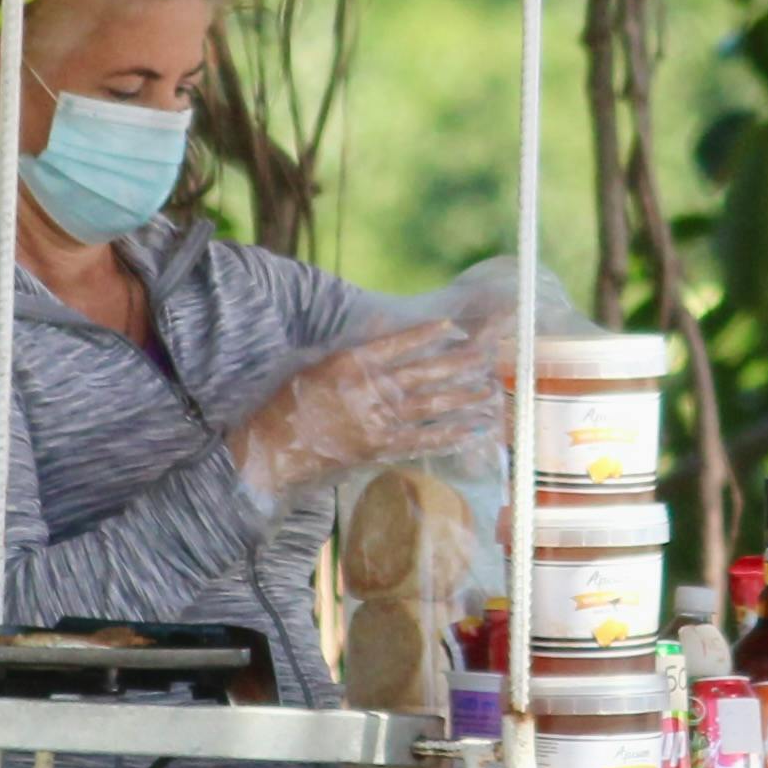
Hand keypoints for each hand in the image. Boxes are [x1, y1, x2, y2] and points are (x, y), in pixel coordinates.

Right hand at [230, 321, 504, 499]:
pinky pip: (423, 440)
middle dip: (459, 364)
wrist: (276, 449)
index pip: (398, 343)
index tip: (454, 327)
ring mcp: (378, 420)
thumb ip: (354, 343)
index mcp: (352, 363)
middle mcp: (370, 389)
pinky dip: (449, 435)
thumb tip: (382, 317)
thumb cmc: (290, 404)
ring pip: (431, 406)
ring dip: (464, 398)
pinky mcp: (381, 448)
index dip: (428, 334)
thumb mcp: (315, 362)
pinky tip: (471, 430)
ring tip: (491, 391)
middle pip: (425, 373)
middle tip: (488, 357)